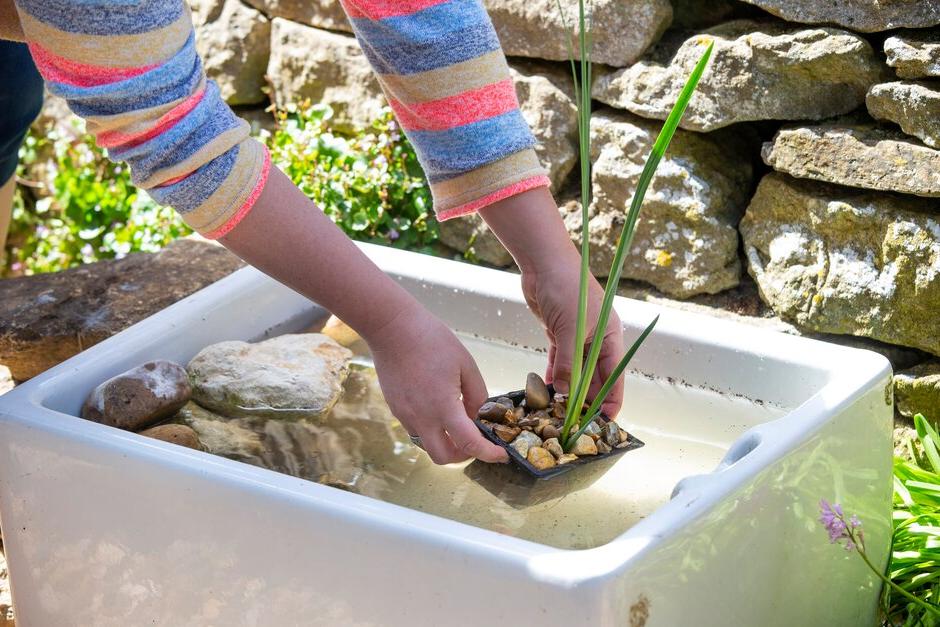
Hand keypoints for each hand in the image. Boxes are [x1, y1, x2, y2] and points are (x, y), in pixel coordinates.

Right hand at [366, 303, 508, 464]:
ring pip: (427, 444)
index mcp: (443, 407)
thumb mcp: (465, 364)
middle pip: (443, 457)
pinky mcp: (395, 408)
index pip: (469, 444)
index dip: (488, 454)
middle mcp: (421, 417)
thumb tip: (480, 416)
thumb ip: (477, 395)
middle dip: (463, 455)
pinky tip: (437, 407)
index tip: (501, 454)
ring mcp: (405, 415)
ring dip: (445, 441)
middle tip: (475, 440)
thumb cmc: (431, 340)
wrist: (392, 328)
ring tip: (456, 420)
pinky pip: (415, 429)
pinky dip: (431, 428)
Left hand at [478, 186, 625, 417]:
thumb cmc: (566, 287)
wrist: (544, 261)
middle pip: (594, 378)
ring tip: (556, 412)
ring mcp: (577, 336)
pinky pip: (559, 361)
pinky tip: (546, 391)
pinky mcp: (558, 332)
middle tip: (571, 423)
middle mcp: (597, 339)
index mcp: (610, 337)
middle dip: (584, 400)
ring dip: (566, 390)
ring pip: (574, 371)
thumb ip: (568, 364)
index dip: (609, 402)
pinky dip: (553, 375)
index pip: (614, 378)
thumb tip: (564, 395)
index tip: (600, 425)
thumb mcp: (570, 329)